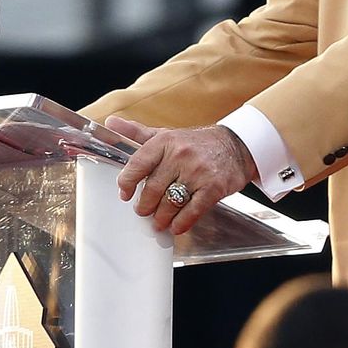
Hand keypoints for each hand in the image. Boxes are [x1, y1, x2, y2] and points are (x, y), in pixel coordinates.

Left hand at [107, 116, 258, 234]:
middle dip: (145, 206)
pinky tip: (177, 225)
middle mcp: (181, 154)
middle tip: (144, 211)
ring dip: (162, 217)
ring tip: (160, 221)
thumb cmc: (198, 143)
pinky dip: (181, 223)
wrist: (238, 145)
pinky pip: (191, 212)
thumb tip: (110, 123)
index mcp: (166, 141)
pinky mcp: (213, 187)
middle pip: (152, 189)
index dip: (127, 183)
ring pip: (170, 203)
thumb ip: (137, 132)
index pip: (137, 165)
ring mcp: (198, 171)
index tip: (125, 194)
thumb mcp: (167, 134)